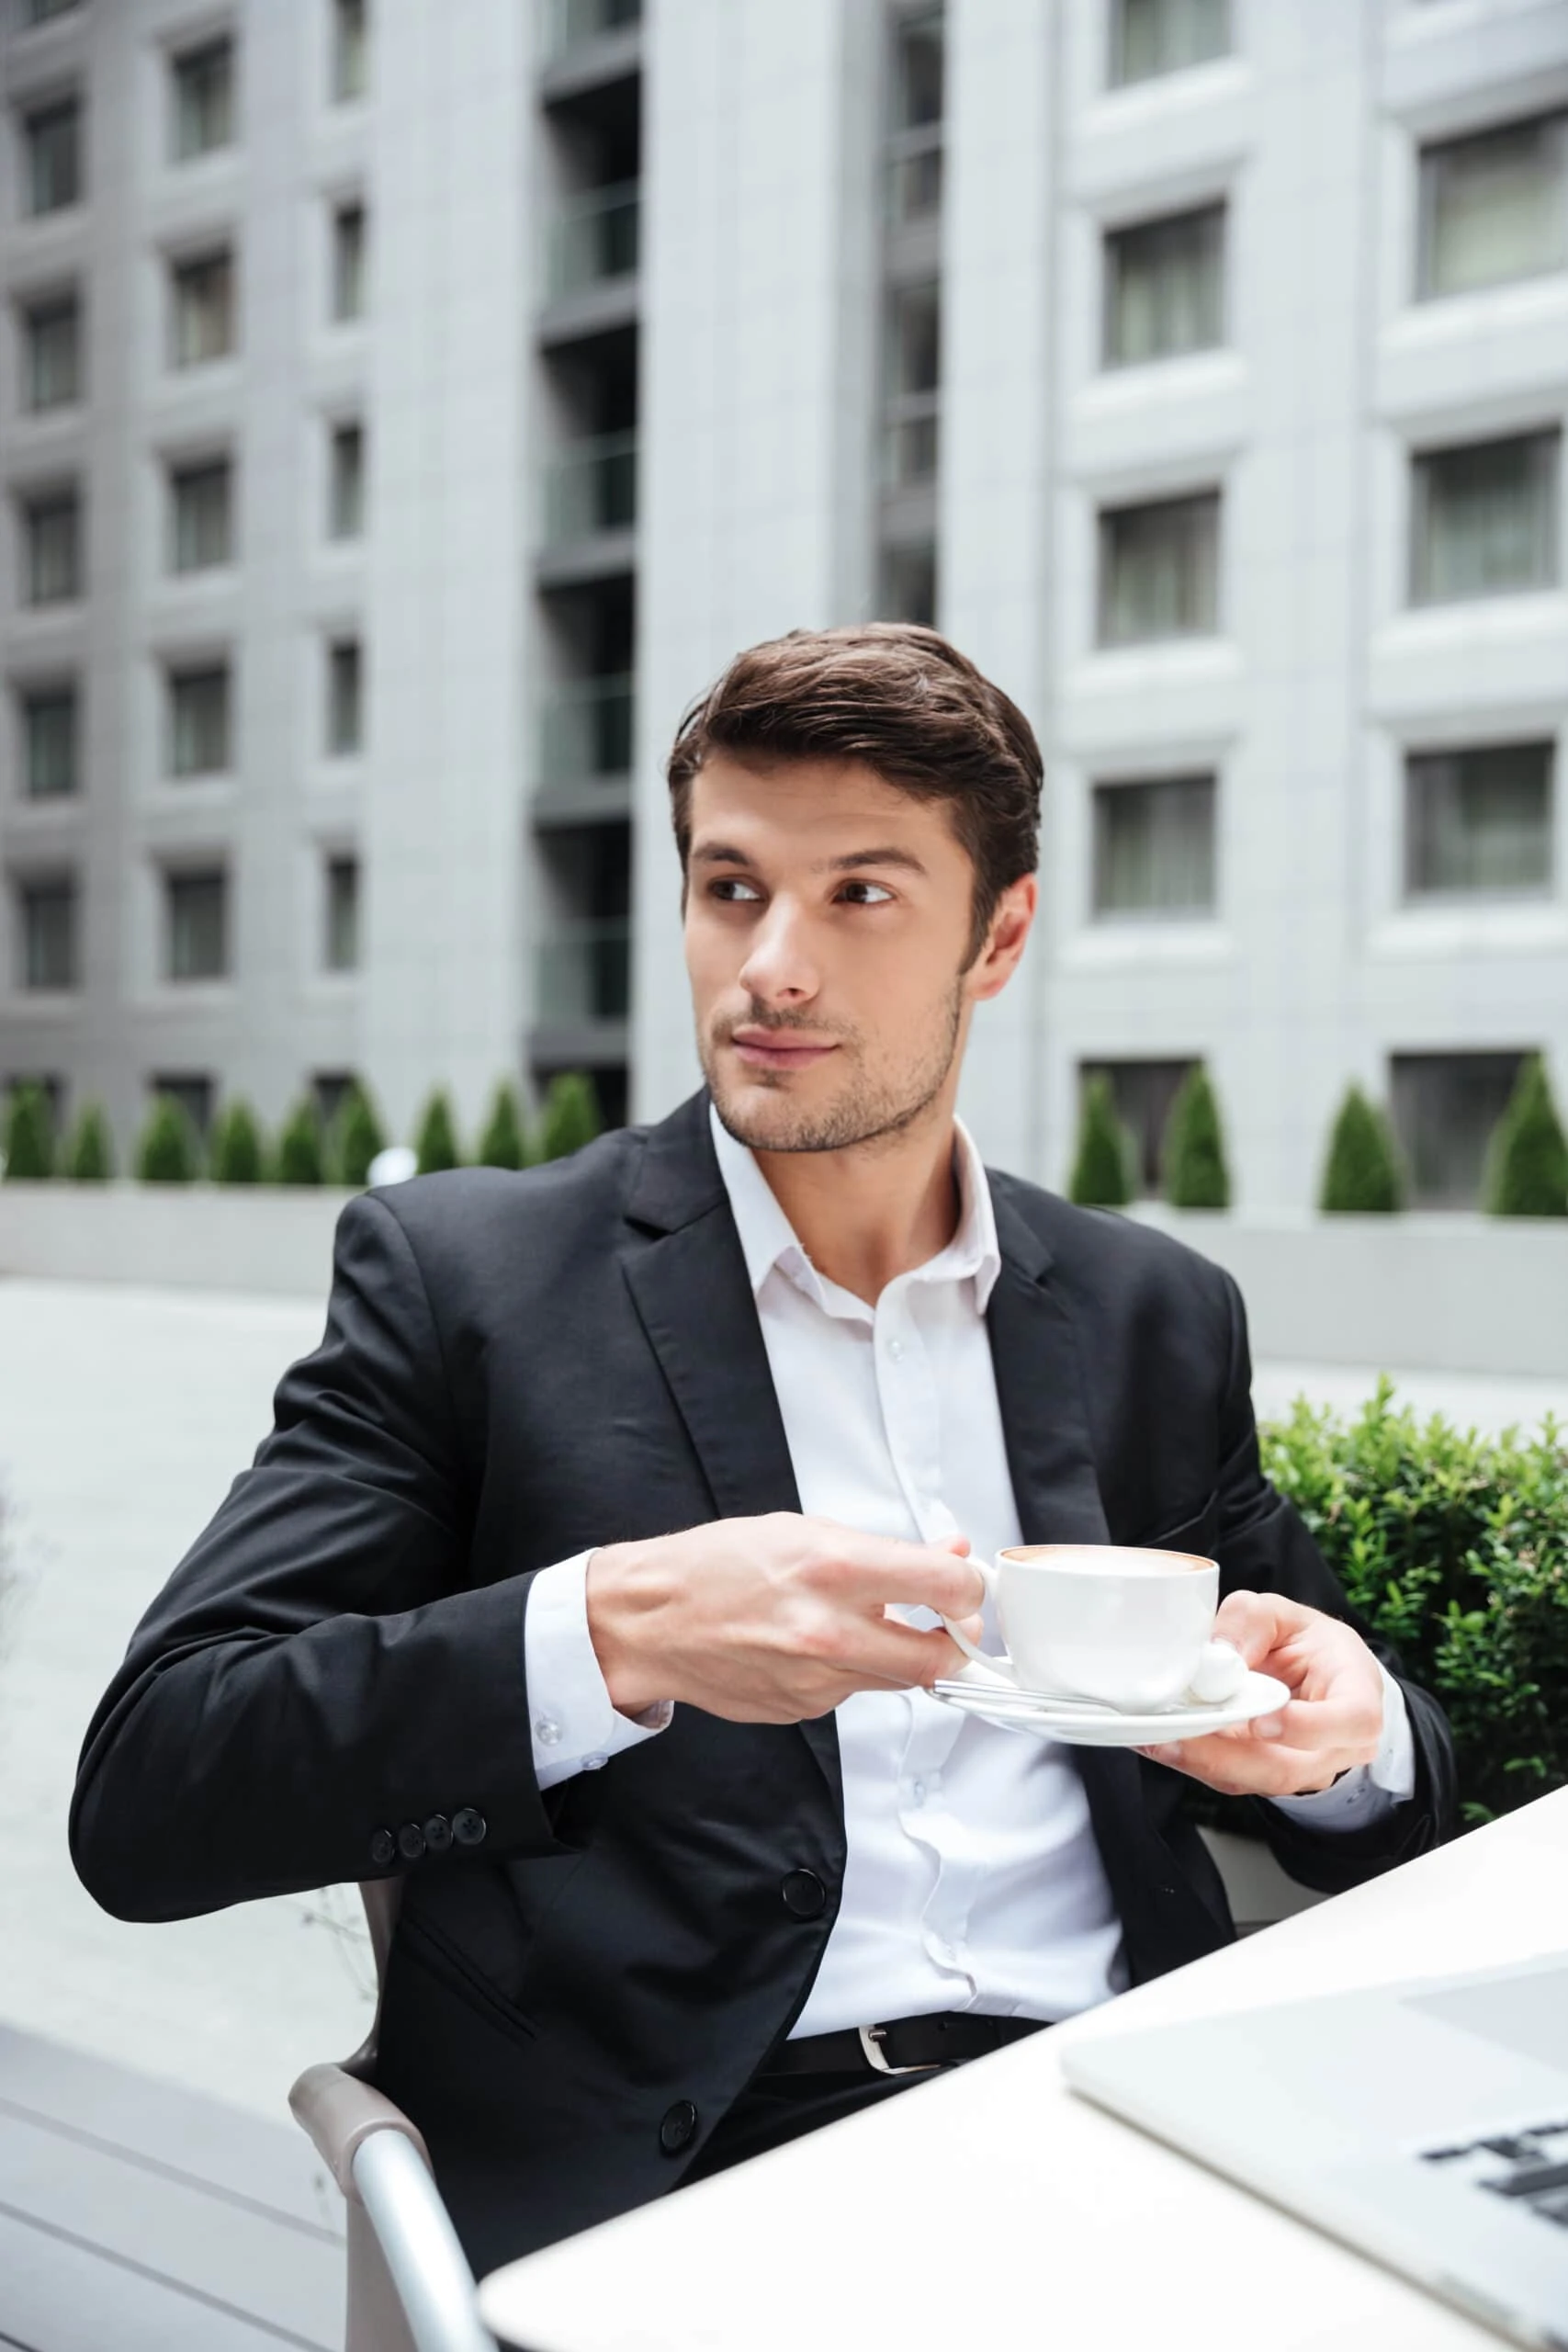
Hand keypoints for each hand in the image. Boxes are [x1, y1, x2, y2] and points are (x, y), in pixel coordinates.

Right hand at [585, 1513, 984, 1723]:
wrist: (649, 1621)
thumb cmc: (714, 1566)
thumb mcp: (804, 1530)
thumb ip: (883, 1551)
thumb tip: (947, 1556)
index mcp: (834, 1569)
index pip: (945, 1588)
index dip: (969, 1589)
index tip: (967, 1588)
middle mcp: (830, 1631)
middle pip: (938, 1660)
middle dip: (955, 1644)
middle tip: (951, 1628)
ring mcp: (817, 1680)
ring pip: (896, 1680)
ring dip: (898, 1655)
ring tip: (863, 1623)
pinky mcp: (803, 1709)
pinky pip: (851, 1692)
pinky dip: (850, 1671)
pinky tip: (813, 1646)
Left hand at [1136, 1590, 1384, 1798]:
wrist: (1314, 1675)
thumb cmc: (1309, 1645)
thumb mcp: (1286, 1615)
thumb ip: (1253, 1621)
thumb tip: (1219, 1652)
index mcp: (1357, 1698)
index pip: (1351, 1722)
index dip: (1308, 1727)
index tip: (1262, 1720)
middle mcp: (1336, 1747)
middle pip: (1289, 1768)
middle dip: (1228, 1756)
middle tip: (1180, 1735)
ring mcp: (1302, 1770)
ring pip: (1254, 1780)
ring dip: (1202, 1762)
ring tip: (1159, 1739)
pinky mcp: (1266, 1776)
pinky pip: (1233, 1778)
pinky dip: (1195, 1761)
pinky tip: (1161, 1742)